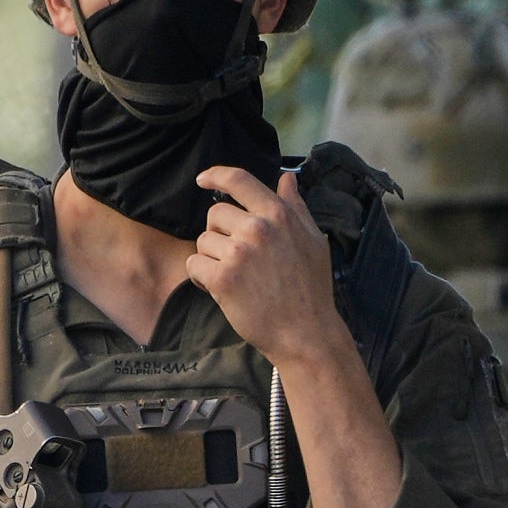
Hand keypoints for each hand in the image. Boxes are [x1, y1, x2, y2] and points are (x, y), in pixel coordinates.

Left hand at [187, 167, 341, 369]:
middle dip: (220, 234)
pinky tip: (220, 289)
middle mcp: (257, 228)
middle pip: (215, 215)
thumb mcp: (313, 240)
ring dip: (212, 258)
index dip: (216, 175)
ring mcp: (239, 253)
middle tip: (238, 258)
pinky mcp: (222, 278)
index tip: (204, 179)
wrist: (306, 332)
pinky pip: (194, 265)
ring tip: (235, 277)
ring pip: (203, 242)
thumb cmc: (311, 288)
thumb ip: (295, 207)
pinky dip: (201, 277)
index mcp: (278, 214)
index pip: (238, 180)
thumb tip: (286, 178)